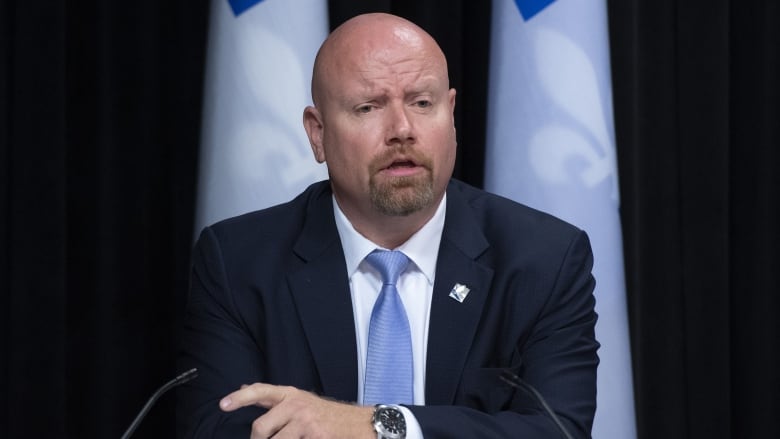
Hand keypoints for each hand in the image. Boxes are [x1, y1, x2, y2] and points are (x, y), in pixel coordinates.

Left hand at [219, 383, 375, 438]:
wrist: (358, 424)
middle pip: (260, 427)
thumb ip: (272, 399)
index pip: (260, 391)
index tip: (223, 404)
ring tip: (290, 438)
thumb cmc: (326, 416)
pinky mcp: (314, 436)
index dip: (240, 398)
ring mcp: (305, 421)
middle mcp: (296, 404)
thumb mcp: (299, 401)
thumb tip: (243, 389)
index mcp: (290, 394)